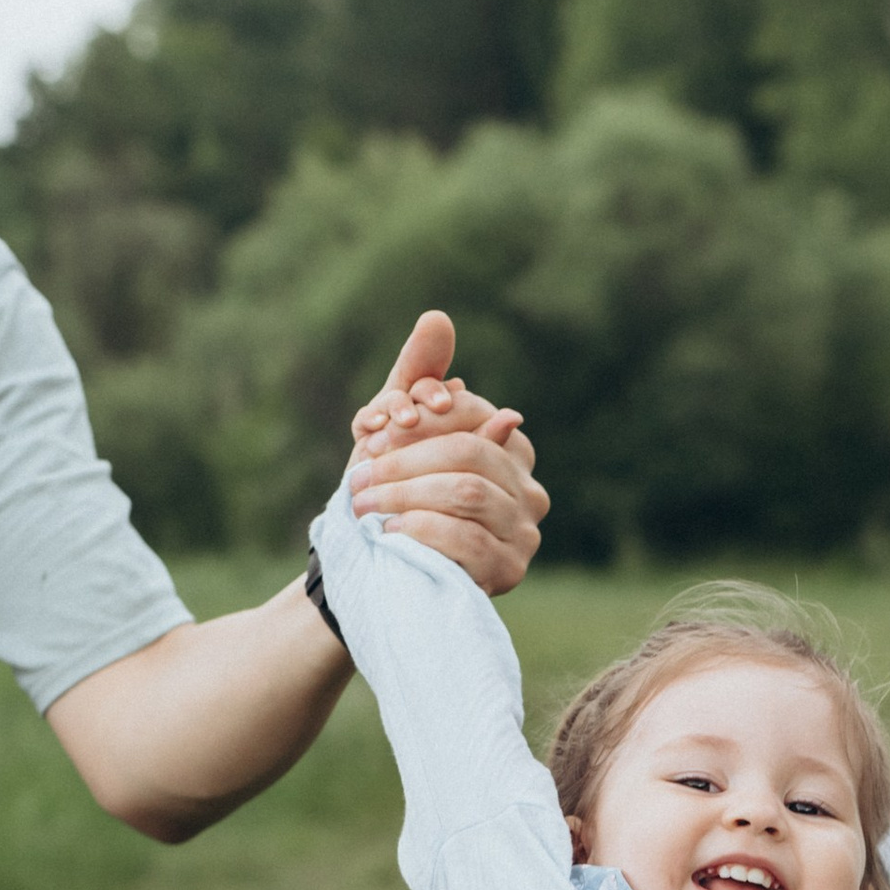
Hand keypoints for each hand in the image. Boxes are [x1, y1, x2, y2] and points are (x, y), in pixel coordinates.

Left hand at [345, 309, 547, 595]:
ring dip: (406, 494)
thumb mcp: (395, 431)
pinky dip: (422, 531)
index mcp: (511, 449)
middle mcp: (529, 489)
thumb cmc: (389, 494)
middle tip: (360, 470)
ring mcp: (524, 532)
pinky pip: (468, 541)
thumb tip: (437, 317)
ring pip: (469, 493)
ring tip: (365, 502)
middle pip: (470, 452)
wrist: (376, 572)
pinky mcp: (508, 571)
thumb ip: (417, 373)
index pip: (475, 415)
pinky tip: (390, 533)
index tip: (374, 428)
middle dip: (408, 459)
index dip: (422, 417)